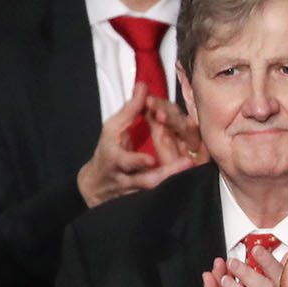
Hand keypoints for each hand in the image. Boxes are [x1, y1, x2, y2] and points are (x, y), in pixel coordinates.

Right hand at [76, 87, 196, 207]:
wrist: (96, 185)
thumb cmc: (107, 150)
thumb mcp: (113, 128)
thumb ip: (130, 109)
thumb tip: (143, 86)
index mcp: (115, 159)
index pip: (125, 161)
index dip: (137, 161)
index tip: (150, 160)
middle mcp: (126, 178)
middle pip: (146, 181)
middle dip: (165, 173)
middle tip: (186, 164)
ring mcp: (136, 191)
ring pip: (156, 191)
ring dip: (174, 181)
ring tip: (191, 169)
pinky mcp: (144, 199)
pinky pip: (162, 196)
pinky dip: (176, 189)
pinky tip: (191, 181)